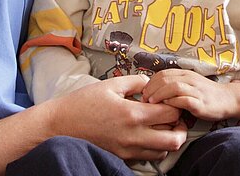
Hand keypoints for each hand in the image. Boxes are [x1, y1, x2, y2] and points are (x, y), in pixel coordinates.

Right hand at [46, 75, 186, 160]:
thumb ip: (136, 82)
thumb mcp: (110, 84)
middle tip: (173, 117)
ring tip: (159, 126)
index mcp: (132, 114)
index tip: (169, 99)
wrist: (60, 125)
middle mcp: (133, 136)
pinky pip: (147, 157)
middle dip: (179, 128)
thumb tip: (152, 83)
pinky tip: (145, 134)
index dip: (175, 105)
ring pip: (163, 152)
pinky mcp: (121, 158)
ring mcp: (128, 150)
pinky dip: (153, 148)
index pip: (171, 114)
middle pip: (174, 140)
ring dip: (167, 139)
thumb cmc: (84, 102)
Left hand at [141, 69, 233, 121]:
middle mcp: (190, 79)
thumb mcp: (189, 84)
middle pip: (165, 79)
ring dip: (159, 94)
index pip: (163, 73)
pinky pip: (184, 100)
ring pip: (173, 87)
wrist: (228, 99)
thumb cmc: (205, 94)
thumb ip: (174, 84)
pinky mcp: (200, 103)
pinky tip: (167, 108)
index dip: (150, 82)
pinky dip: (173, 103)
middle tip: (144, 99)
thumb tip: (154, 90)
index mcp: (185, 73)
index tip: (144, 92)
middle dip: (151, 89)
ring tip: (151, 103)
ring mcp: (195, 91)